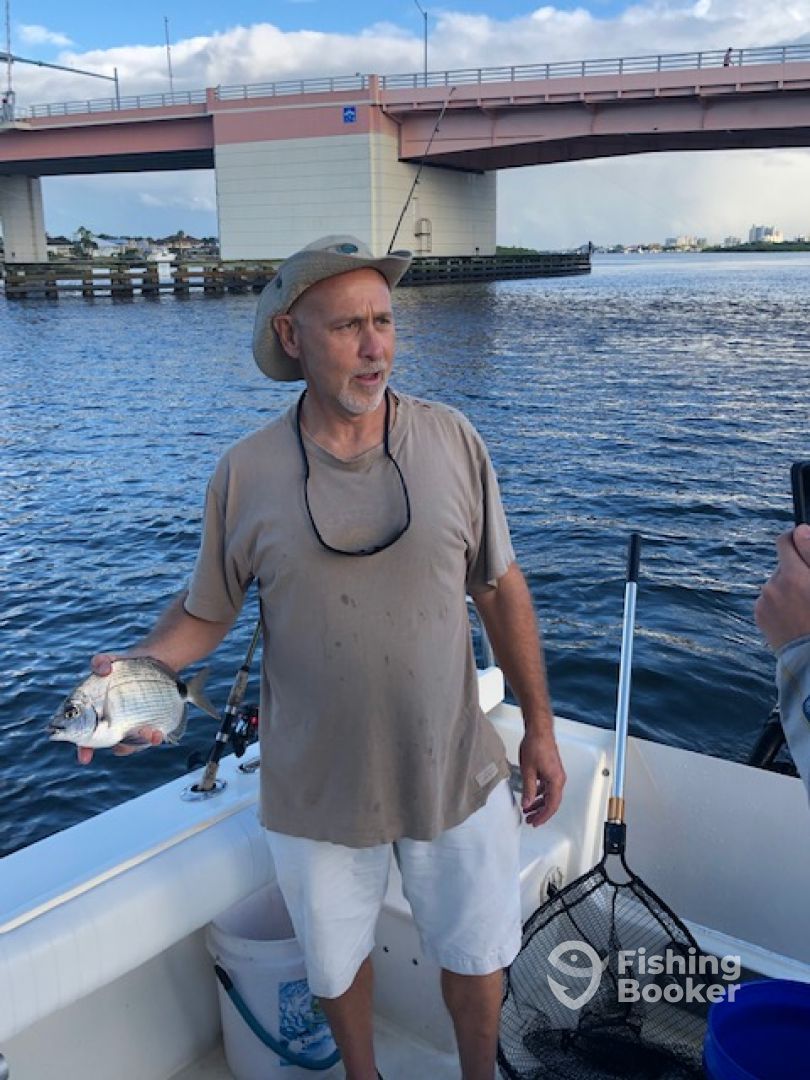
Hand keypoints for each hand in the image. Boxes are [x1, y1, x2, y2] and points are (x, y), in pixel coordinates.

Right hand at [76, 653, 164, 764]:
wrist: (152, 662)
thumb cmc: (123, 665)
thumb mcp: (110, 660)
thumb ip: (101, 661)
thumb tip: (102, 669)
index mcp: (95, 714)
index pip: (85, 736)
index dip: (84, 748)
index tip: (85, 758)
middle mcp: (112, 724)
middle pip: (111, 744)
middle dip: (119, 746)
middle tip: (122, 741)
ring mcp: (131, 726)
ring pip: (132, 744)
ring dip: (139, 743)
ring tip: (150, 733)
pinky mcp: (149, 724)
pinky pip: (150, 738)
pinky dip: (154, 738)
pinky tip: (158, 733)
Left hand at [518, 727, 565, 826]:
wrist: (539, 730)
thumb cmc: (536, 745)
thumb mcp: (528, 771)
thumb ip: (528, 790)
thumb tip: (527, 804)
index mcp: (556, 781)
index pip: (551, 805)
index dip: (543, 816)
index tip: (535, 822)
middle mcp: (559, 778)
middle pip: (552, 802)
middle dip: (541, 813)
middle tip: (530, 820)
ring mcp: (556, 774)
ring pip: (550, 795)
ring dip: (539, 803)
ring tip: (529, 810)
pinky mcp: (552, 769)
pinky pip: (548, 786)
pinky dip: (540, 793)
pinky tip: (532, 796)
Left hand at [755, 525, 809, 650]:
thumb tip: (800, 530)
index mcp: (794, 576)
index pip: (785, 541)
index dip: (797, 538)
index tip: (804, 541)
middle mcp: (774, 587)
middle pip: (784, 565)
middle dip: (798, 570)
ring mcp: (764, 603)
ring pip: (778, 583)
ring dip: (790, 588)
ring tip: (807, 608)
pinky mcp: (760, 616)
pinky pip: (770, 599)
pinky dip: (781, 603)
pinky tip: (796, 617)